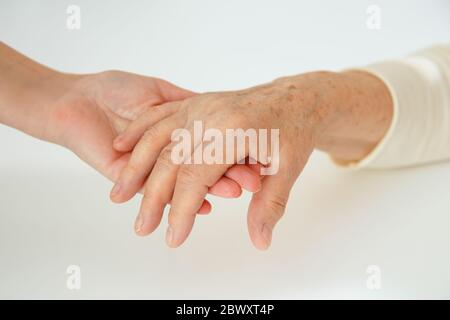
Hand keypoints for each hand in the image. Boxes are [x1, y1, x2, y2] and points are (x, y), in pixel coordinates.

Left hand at [0, 42, 259, 214]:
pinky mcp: (135, 180)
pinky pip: (164, 195)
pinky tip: (207, 208)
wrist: (77, 100)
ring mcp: (153, 170)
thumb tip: (214, 109)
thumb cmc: (115, 90)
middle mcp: (169, 153)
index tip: (258, 158)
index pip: (212, 145)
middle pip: (204, 166)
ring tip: (236, 192)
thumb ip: (185, 102)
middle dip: (230, 174)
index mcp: (177, 132)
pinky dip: (185, 203)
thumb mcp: (159, 92)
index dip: (233, 152)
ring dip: (214, 188)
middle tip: (255, 182)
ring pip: (188, 180)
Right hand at [112, 71, 392, 248]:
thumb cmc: (292, 132)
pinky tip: (121, 147)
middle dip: (153, 197)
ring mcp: (199, 106)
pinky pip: (158, 116)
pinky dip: (137, 132)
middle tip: (141, 227)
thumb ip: (270, 206)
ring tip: (119, 195)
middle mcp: (209, 115)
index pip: (197, 177)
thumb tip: (259, 242)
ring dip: (136, 167)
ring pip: (157, 137)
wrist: (294, 98)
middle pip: (170, 160)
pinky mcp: (194, 102)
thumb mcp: (289, 170)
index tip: (173, 237)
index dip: (182, 210)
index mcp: (233, 131)